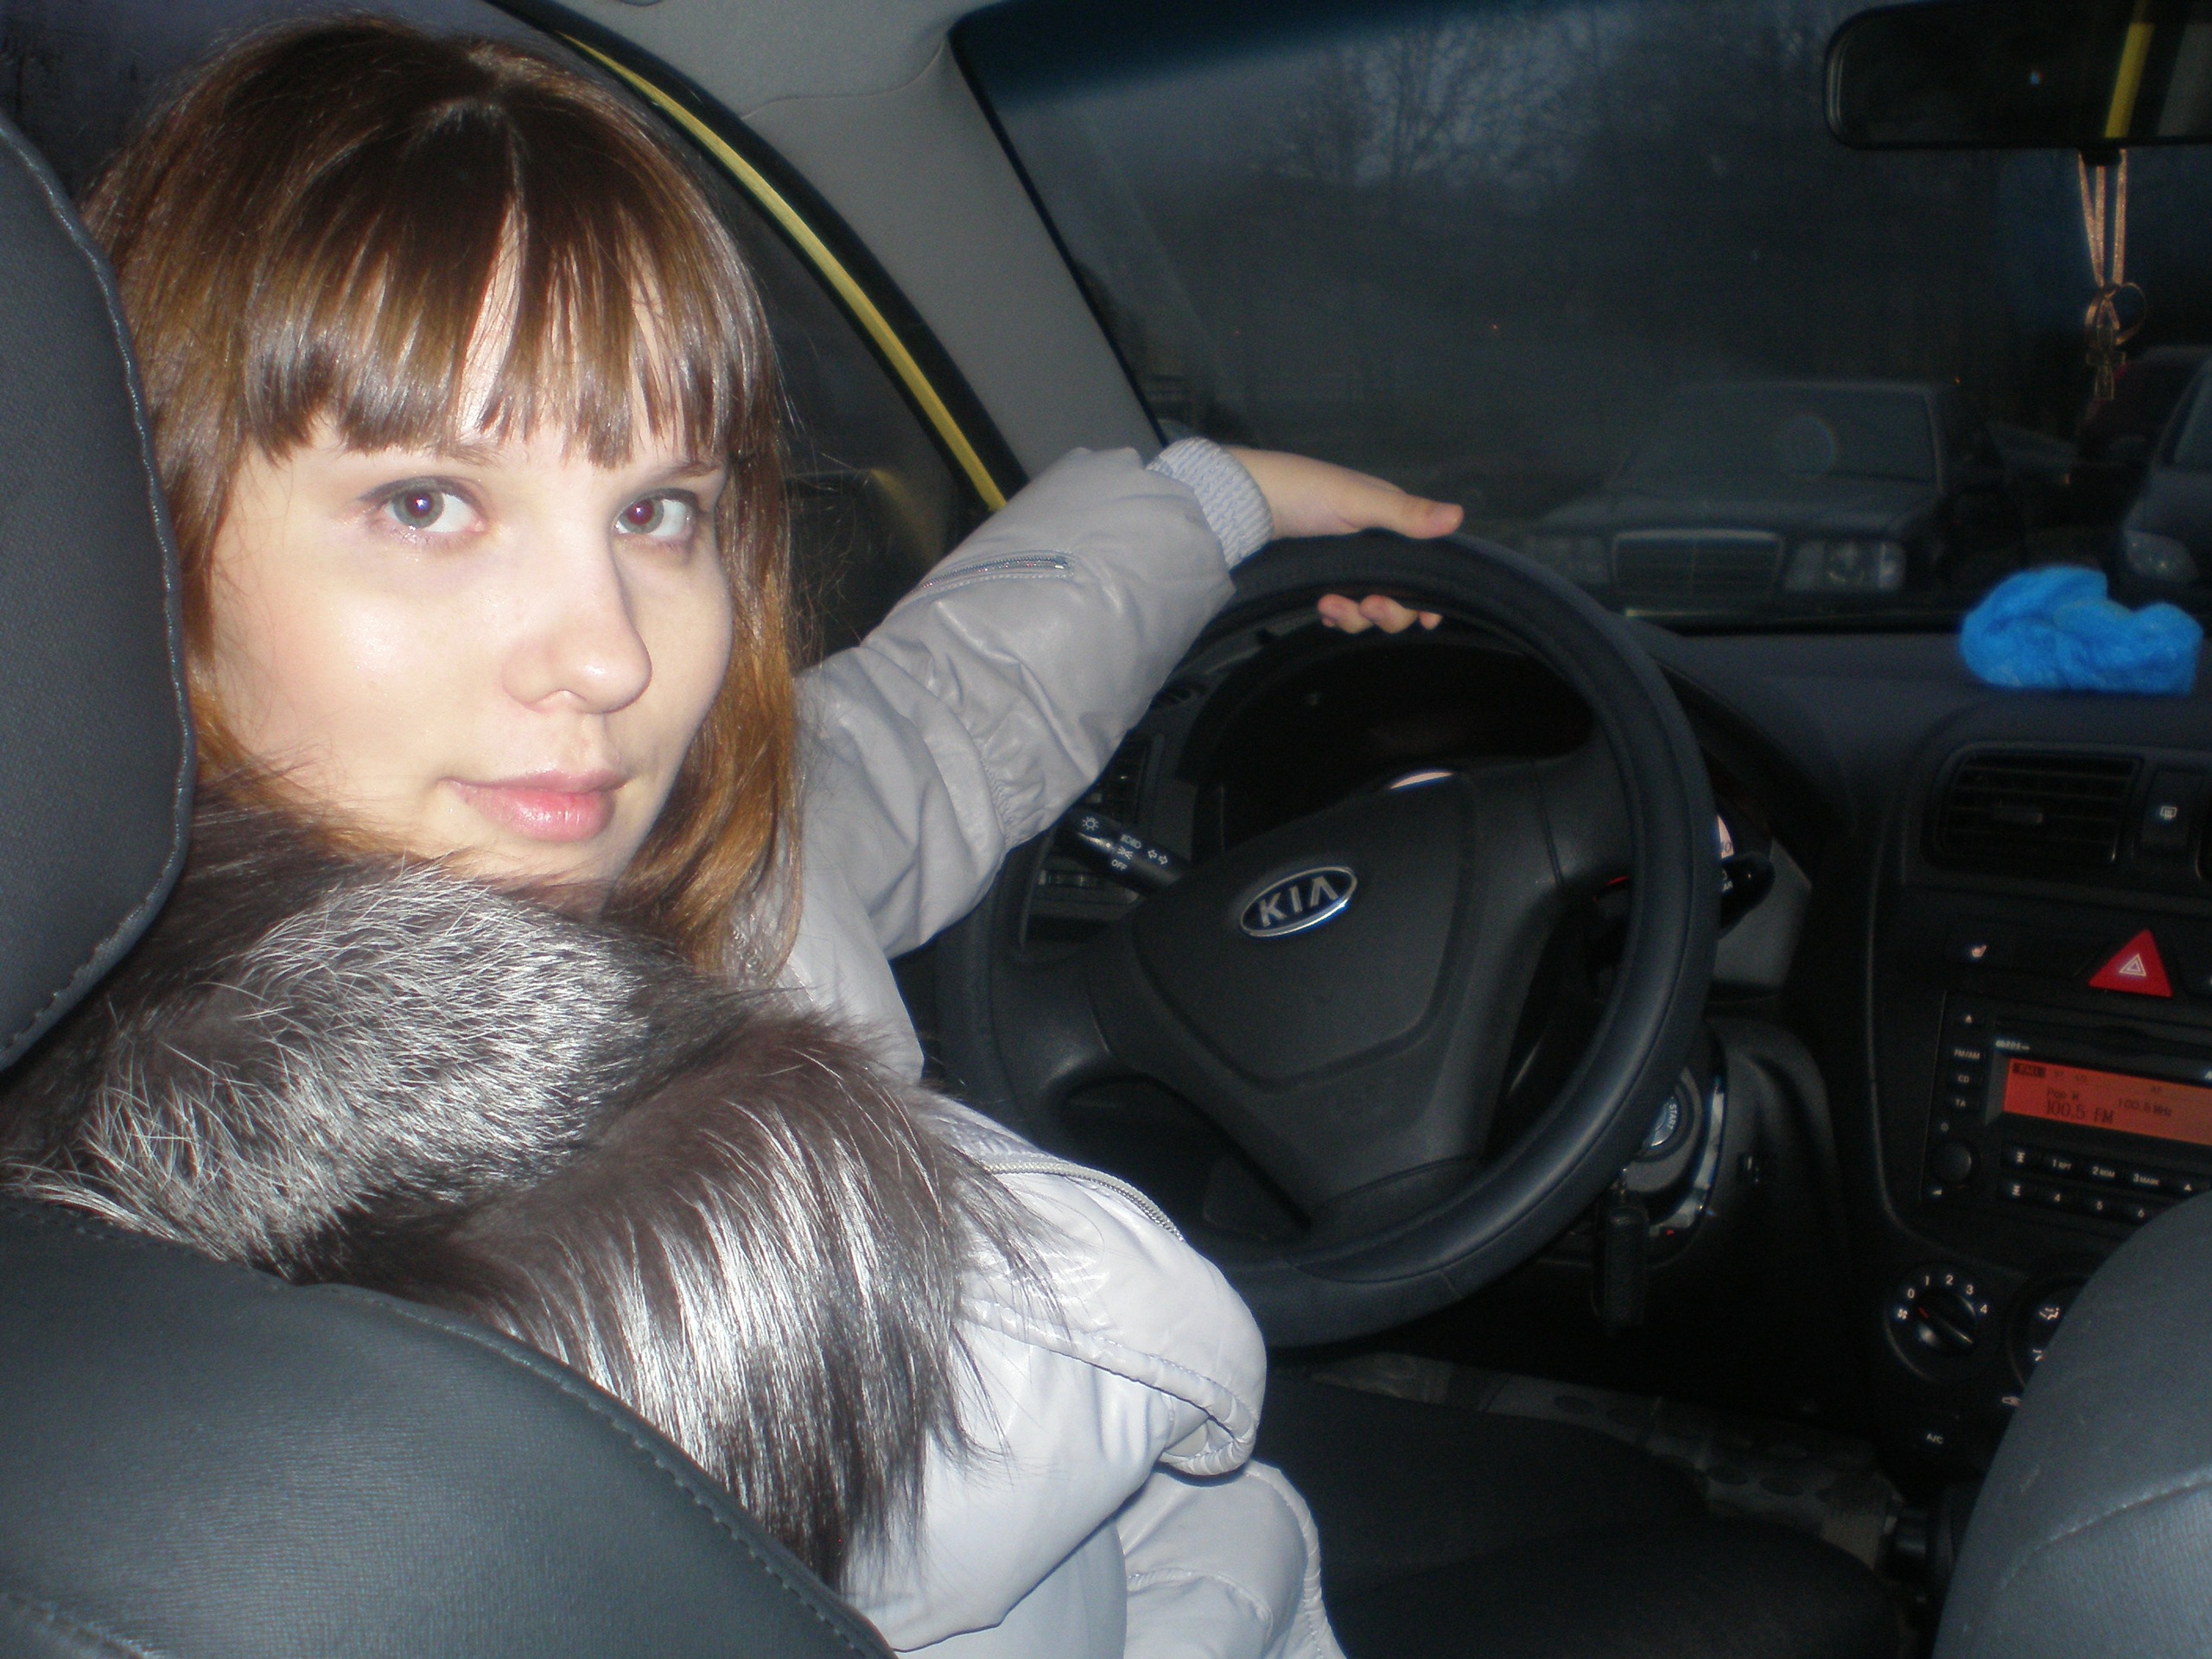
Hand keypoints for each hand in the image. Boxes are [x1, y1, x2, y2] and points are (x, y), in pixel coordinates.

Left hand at [1216, 448, 1456, 634]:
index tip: (1429, 616)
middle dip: (1390, 610)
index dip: (1430, 593)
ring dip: (1357, 615)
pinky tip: (1323, 610)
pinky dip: (1338, 615)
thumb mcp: (1358, 500)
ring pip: (1370, 609)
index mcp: (1392, 523)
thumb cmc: (1306, 491)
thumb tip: (1458, 516)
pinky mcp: (1323, 580)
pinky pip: (1342, 611)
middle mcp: (1376, 547)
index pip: (1425, 566)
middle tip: (1370, 607)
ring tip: (1331, 605)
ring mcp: (1349, 567)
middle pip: (1401, 597)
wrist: (1246, 503)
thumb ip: (1406, 515)